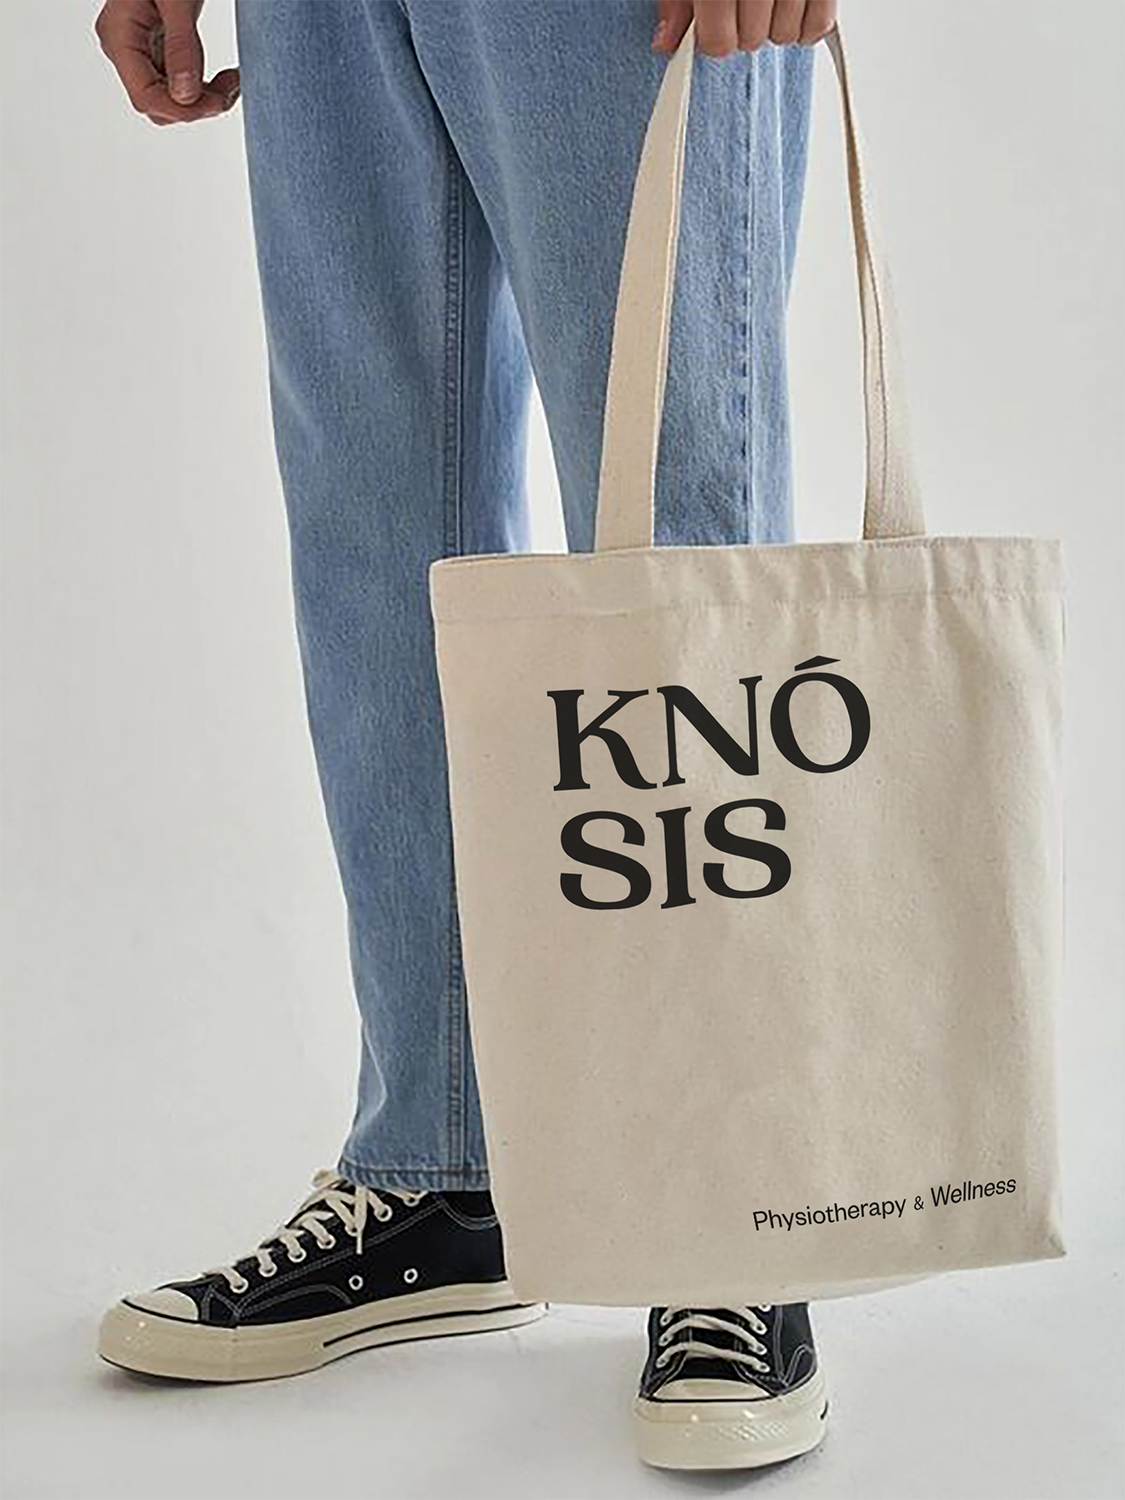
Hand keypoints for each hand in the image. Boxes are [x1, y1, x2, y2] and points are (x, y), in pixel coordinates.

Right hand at [94, 0, 239, 124]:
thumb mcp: (178, 0)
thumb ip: (181, 46)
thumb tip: (185, 97)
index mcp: (120, 36)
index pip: (146, 97)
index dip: (183, 111)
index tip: (218, 102)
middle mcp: (124, 48)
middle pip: (158, 104)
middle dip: (197, 105)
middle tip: (232, 88)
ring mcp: (138, 50)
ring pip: (169, 99)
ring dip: (204, 99)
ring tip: (233, 82)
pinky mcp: (155, 48)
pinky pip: (177, 83)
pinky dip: (203, 87)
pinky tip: (225, 78)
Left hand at [653, 0, 837, 56]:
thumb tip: (667, 39)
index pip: (719, 42)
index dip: (714, 39)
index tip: (714, 26)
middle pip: (751, 40)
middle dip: (744, 28)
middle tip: (742, 3)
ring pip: (785, 35)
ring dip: (774, 25)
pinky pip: (819, 24)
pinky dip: (806, 24)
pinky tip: (792, 4)